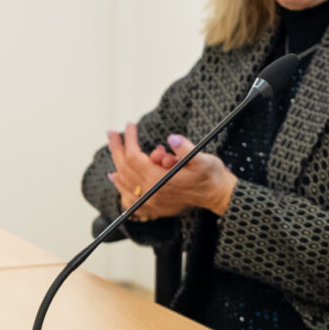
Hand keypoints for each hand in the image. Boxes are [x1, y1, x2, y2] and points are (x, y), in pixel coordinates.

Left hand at [105, 123, 237, 218]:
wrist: (217, 195)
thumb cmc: (211, 175)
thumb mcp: (203, 158)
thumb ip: (185, 149)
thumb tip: (171, 139)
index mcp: (159, 180)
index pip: (135, 157)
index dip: (130, 140)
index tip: (130, 125)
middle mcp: (150, 192)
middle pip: (124, 168)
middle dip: (117, 148)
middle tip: (112, 132)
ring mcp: (150, 200)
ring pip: (123, 181)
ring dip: (116, 164)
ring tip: (113, 148)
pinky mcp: (153, 204)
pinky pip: (129, 196)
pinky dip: (120, 186)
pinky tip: (116, 178)